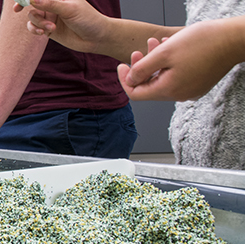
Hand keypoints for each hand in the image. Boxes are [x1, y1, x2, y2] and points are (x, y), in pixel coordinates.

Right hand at [16, 0, 107, 53]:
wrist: (96, 38)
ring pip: (32, 16)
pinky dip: (35, 30)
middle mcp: (53, 4)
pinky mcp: (48, 28)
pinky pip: (34, 27)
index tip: (19, 0)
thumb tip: (32, 0)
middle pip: (32, 2)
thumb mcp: (70, 10)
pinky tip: (44, 33)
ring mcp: (50, 16)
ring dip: (37, 22)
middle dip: (24, 6)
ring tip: (50, 28)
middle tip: (17, 10)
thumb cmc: (88, 19)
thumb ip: (50, 4)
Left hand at [119, 19, 244, 100]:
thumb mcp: (163, 53)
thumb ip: (142, 69)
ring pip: (163, 78)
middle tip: (138, 50)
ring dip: (154, 61)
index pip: (136, 94)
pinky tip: (169, 48)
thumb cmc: (202, 43)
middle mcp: (180, 95)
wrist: (234, 39)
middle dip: (140, 67)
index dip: (124, 80)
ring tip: (154, 43)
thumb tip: (130, 80)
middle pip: (149, 86)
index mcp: (169, 90)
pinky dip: (168, 63)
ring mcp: (191, 90)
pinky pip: (176, 76)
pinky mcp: (199, 83)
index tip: (120, 65)